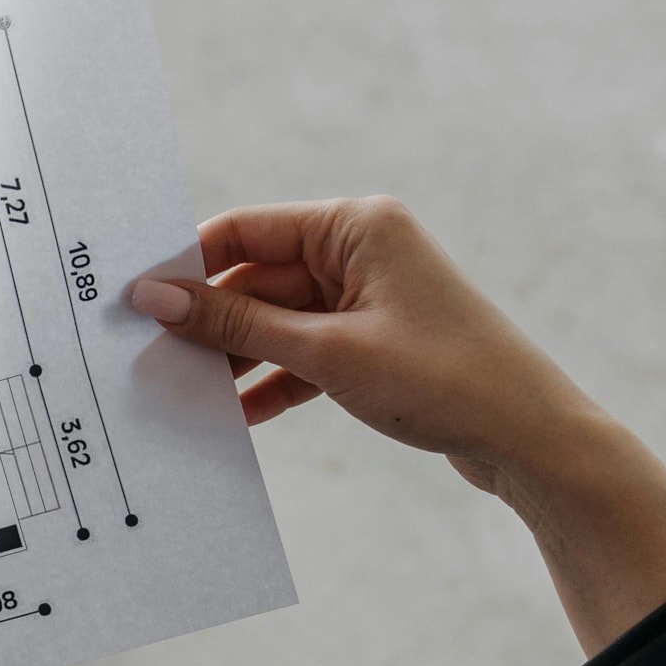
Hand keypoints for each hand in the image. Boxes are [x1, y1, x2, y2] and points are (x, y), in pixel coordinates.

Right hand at [128, 197, 665, 651]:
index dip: (188, 264)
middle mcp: (361, 251)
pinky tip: (234, 416)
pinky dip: (271, 380)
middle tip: (148, 359)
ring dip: (235, 357)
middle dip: (207, 320)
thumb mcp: (329, 352)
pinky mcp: (373, 343)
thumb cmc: (445, 379)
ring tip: (183, 394)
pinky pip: (302, 353)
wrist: (531, 439)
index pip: (247, 229)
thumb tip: (157, 297)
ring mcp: (367, 298)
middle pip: (256, 277)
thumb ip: (238, 323)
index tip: (135, 302)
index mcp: (356, 225)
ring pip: (275, 320)